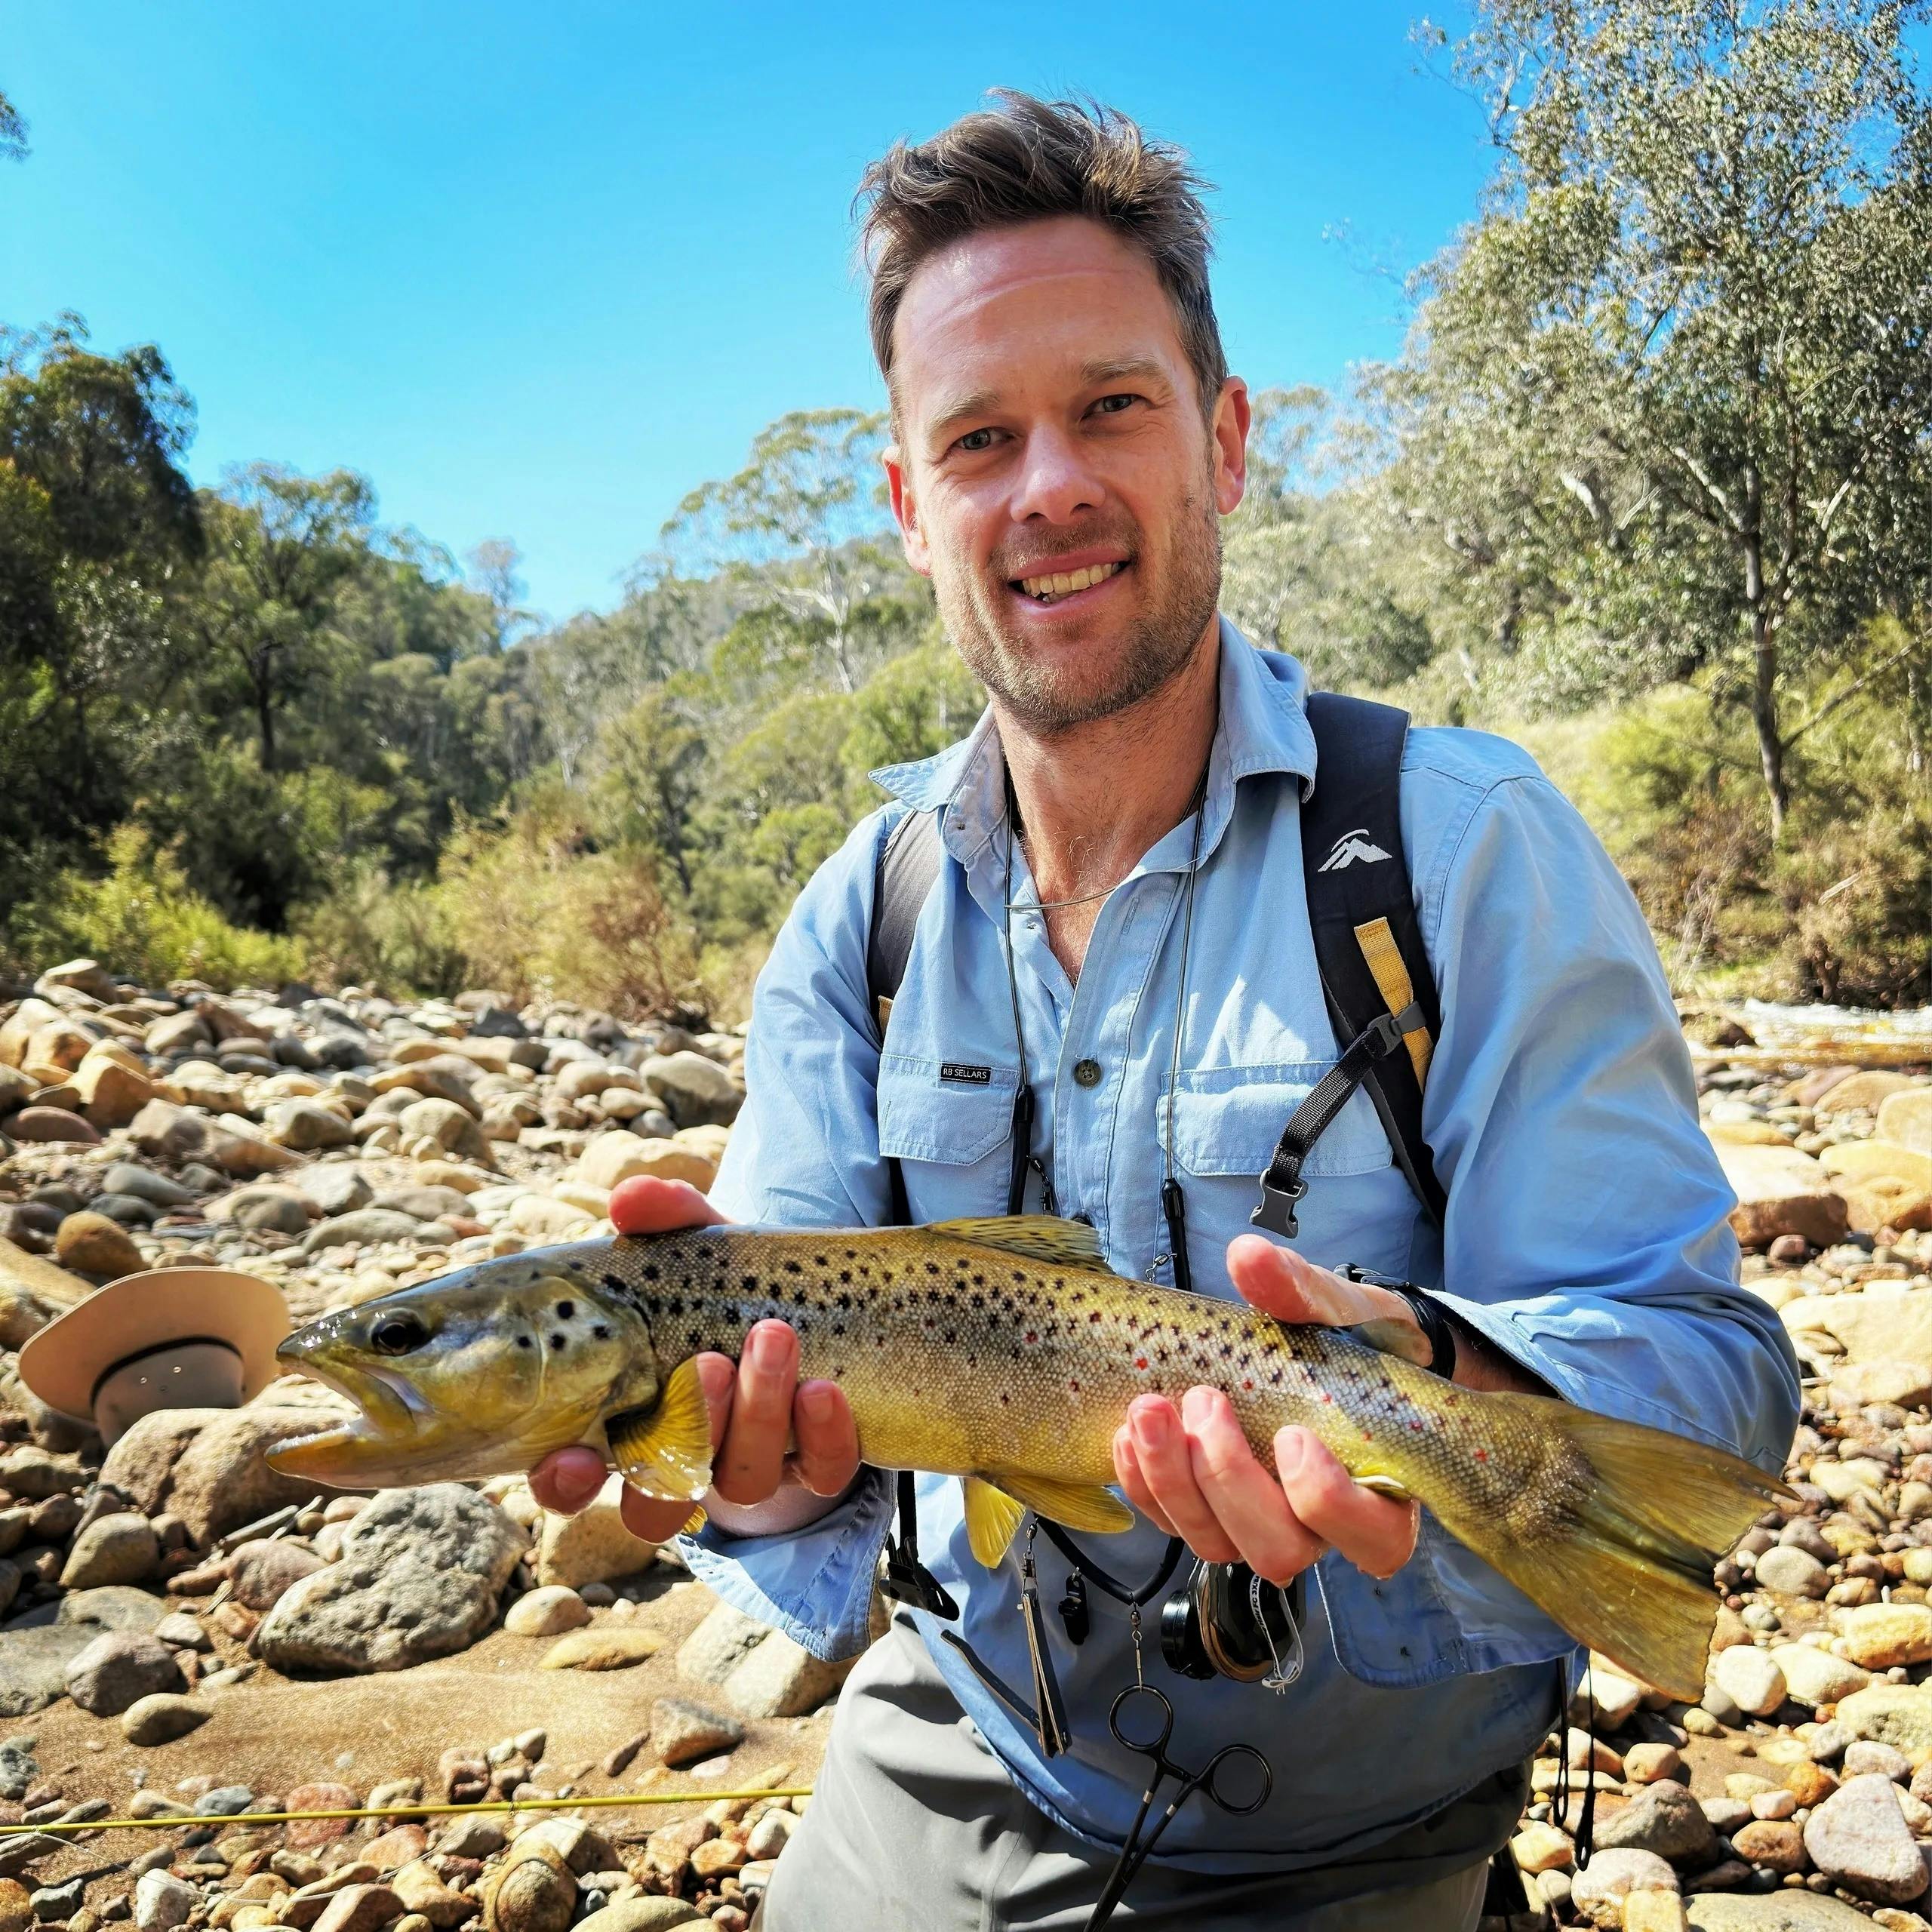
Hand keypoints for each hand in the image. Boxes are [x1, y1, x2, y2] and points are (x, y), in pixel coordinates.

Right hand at [526, 1176, 860, 1539]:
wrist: (807, 1303)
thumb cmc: (723, 1284)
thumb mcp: (696, 1247)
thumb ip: (664, 1219)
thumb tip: (629, 1199)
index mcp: (624, 1417)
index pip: (570, 1477)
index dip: (564, 1482)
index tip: (573, 1458)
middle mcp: (679, 1458)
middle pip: (662, 1492)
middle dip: (691, 1427)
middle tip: (710, 1362)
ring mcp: (747, 1469)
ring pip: (742, 1482)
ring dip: (758, 1415)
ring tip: (774, 1338)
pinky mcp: (814, 1468)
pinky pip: (821, 1476)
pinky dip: (823, 1437)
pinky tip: (824, 1391)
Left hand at [1110, 1235, 1421, 1586]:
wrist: (1326, 1353)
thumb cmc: (1352, 1342)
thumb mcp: (1342, 1312)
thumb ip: (1304, 1292)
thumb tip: (1248, 1256)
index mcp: (1382, 1492)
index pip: (1373, 1539)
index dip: (1328, 1501)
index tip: (1293, 1434)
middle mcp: (1322, 1527)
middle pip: (1278, 1548)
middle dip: (1227, 1479)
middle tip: (1204, 1400)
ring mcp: (1260, 1525)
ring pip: (1217, 1545)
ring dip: (1172, 1482)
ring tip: (1149, 1409)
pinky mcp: (1210, 1512)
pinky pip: (1171, 1523)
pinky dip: (1144, 1483)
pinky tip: (1129, 1434)